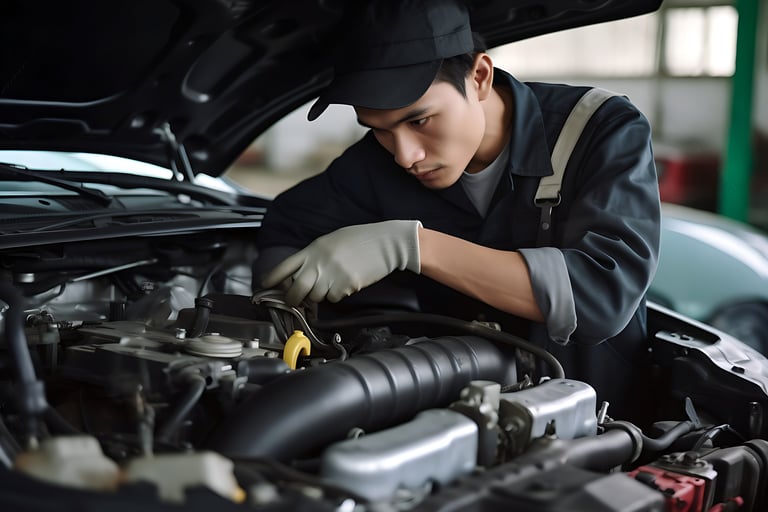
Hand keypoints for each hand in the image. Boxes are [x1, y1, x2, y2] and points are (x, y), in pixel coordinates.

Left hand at [262, 220, 420, 304]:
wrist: (387, 243)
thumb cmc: (361, 239)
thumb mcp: (331, 241)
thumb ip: (315, 256)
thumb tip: (302, 274)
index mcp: (313, 249)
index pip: (284, 266)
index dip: (272, 278)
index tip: (265, 286)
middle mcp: (319, 262)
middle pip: (296, 290)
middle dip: (293, 300)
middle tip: (295, 302)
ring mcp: (332, 275)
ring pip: (316, 297)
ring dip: (320, 295)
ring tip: (333, 282)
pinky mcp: (346, 285)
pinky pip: (334, 298)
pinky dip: (338, 295)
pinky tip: (347, 282)